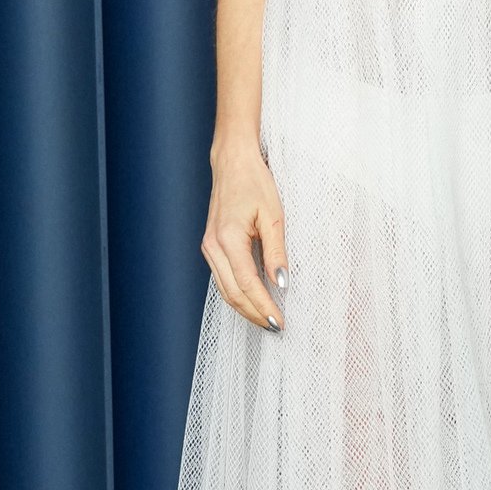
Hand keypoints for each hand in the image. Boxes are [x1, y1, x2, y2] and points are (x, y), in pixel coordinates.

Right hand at [202, 137, 287, 330]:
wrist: (233, 163)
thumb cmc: (255, 183)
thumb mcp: (273, 215)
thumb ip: (276, 251)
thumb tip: (281, 283)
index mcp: (228, 238)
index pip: (247, 284)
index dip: (263, 306)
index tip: (279, 322)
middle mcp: (213, 246)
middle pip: (232, 293)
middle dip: (254, 313)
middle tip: (276, 327)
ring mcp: (209, 247)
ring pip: (225, 289)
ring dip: (245, 307)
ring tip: (266, 318)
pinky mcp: (211, 246)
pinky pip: (222, 278)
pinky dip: (237, 293)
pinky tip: (253, 299)